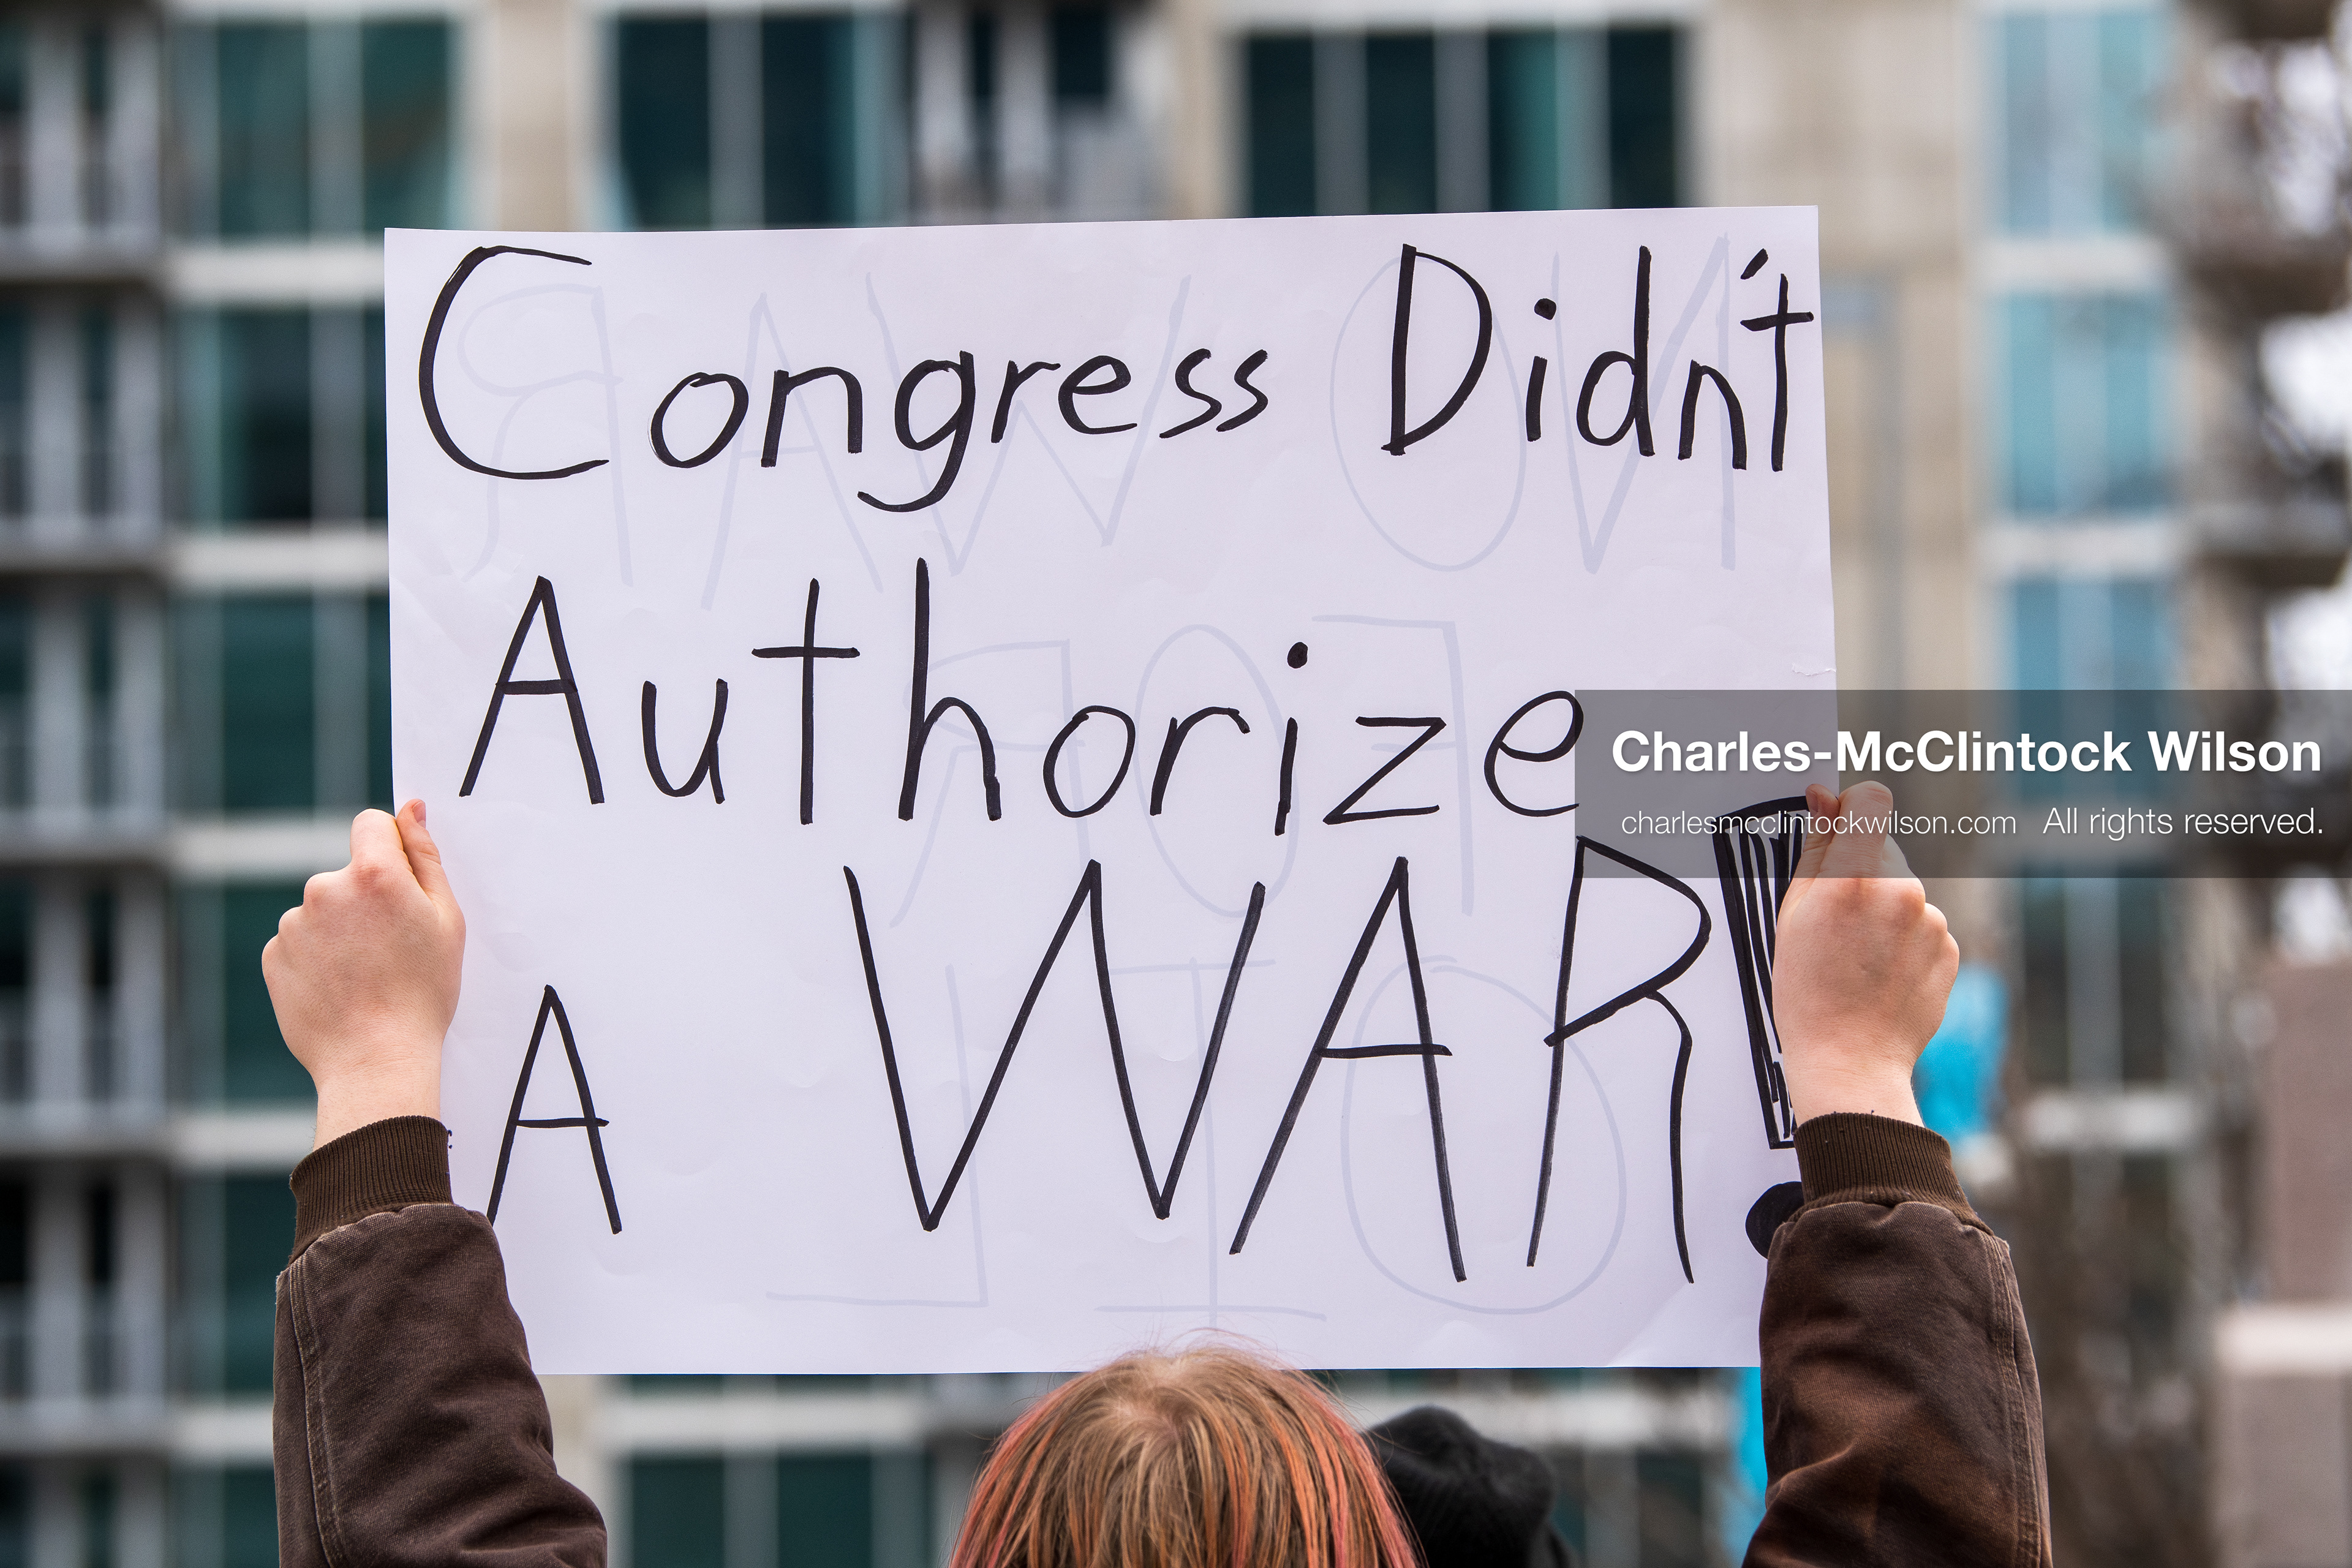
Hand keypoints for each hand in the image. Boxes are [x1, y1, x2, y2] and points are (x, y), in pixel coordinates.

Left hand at [263, 800, 465, 1148]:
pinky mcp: (274, 955)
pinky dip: (318, 957)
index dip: (389, 847)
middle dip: (367, 899)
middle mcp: (324, 889)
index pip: (370, 824)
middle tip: (392, 949)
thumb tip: (410, 808)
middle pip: (348, 874)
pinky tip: (341, 988)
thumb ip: (425, 857)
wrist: (374, 1060)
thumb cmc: (423, 992)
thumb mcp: (446, 920)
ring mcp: (293, 924)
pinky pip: (300, 941)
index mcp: (372, 874)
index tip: (401, 884)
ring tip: (366, 975)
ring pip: (324, 910)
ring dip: (341, 930)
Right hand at [1771, 781, 1957, 1125]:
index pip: (1872, 799)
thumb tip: (1825, 798)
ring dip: (1883, 909)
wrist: (1850, 1061)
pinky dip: (1904, 940)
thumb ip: (1816, 848)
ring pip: (1903, 890)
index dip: (1853, 806)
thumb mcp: (1794, 914)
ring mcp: (1932, 922)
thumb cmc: (1808, 991)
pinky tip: (1881, 973)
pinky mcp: (1950, 949)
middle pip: (1883, 850)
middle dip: (1860, 871)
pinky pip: (1923, 925)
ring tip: (1857, 957)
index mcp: (1855, 877)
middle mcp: (1902, 891)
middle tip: (1834, 921)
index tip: (1840, 825)